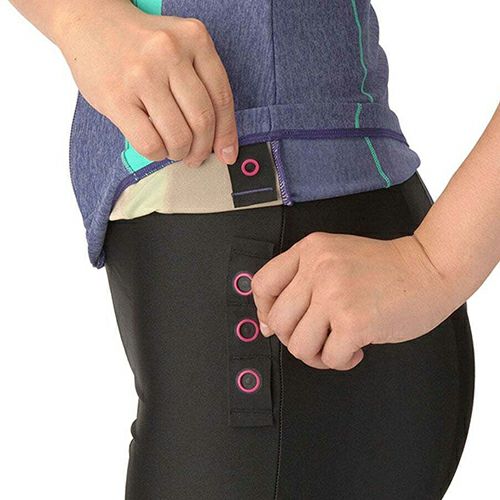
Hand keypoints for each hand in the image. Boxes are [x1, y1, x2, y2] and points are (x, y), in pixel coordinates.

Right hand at [58, 3, 237, 165]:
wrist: (89, 20)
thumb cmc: (139, 43)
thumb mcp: (179, 47)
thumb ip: (200, 82)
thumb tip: (218, 138)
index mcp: (194, 38)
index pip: (222, 98)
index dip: (227, 134)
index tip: (227, 153)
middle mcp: (170, 53)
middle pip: (202, 121)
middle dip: (202, 149)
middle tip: (195, 156)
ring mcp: (142, 75)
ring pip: (178, 136)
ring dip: (180, 153)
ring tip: (174, 150)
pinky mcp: (117, 97)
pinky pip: (149, 143)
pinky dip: (157, 154)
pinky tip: (154, 146)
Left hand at [252, 232, 459, 370]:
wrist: (430, 267)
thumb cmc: (385, 268)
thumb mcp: (334, 257)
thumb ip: (301, 282)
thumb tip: (269, 324)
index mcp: (309, 250)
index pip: (261, 285)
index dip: (265, 311)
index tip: (276, 323)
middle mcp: (317, 268)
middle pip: (278, 321)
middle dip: (294, 338)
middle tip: (316, 337)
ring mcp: (334, 294)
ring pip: (298, 345)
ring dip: (316, 354)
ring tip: (336, 345)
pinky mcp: (353, 321)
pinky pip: (329, 358)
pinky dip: (341, 361)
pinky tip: (355, 349)